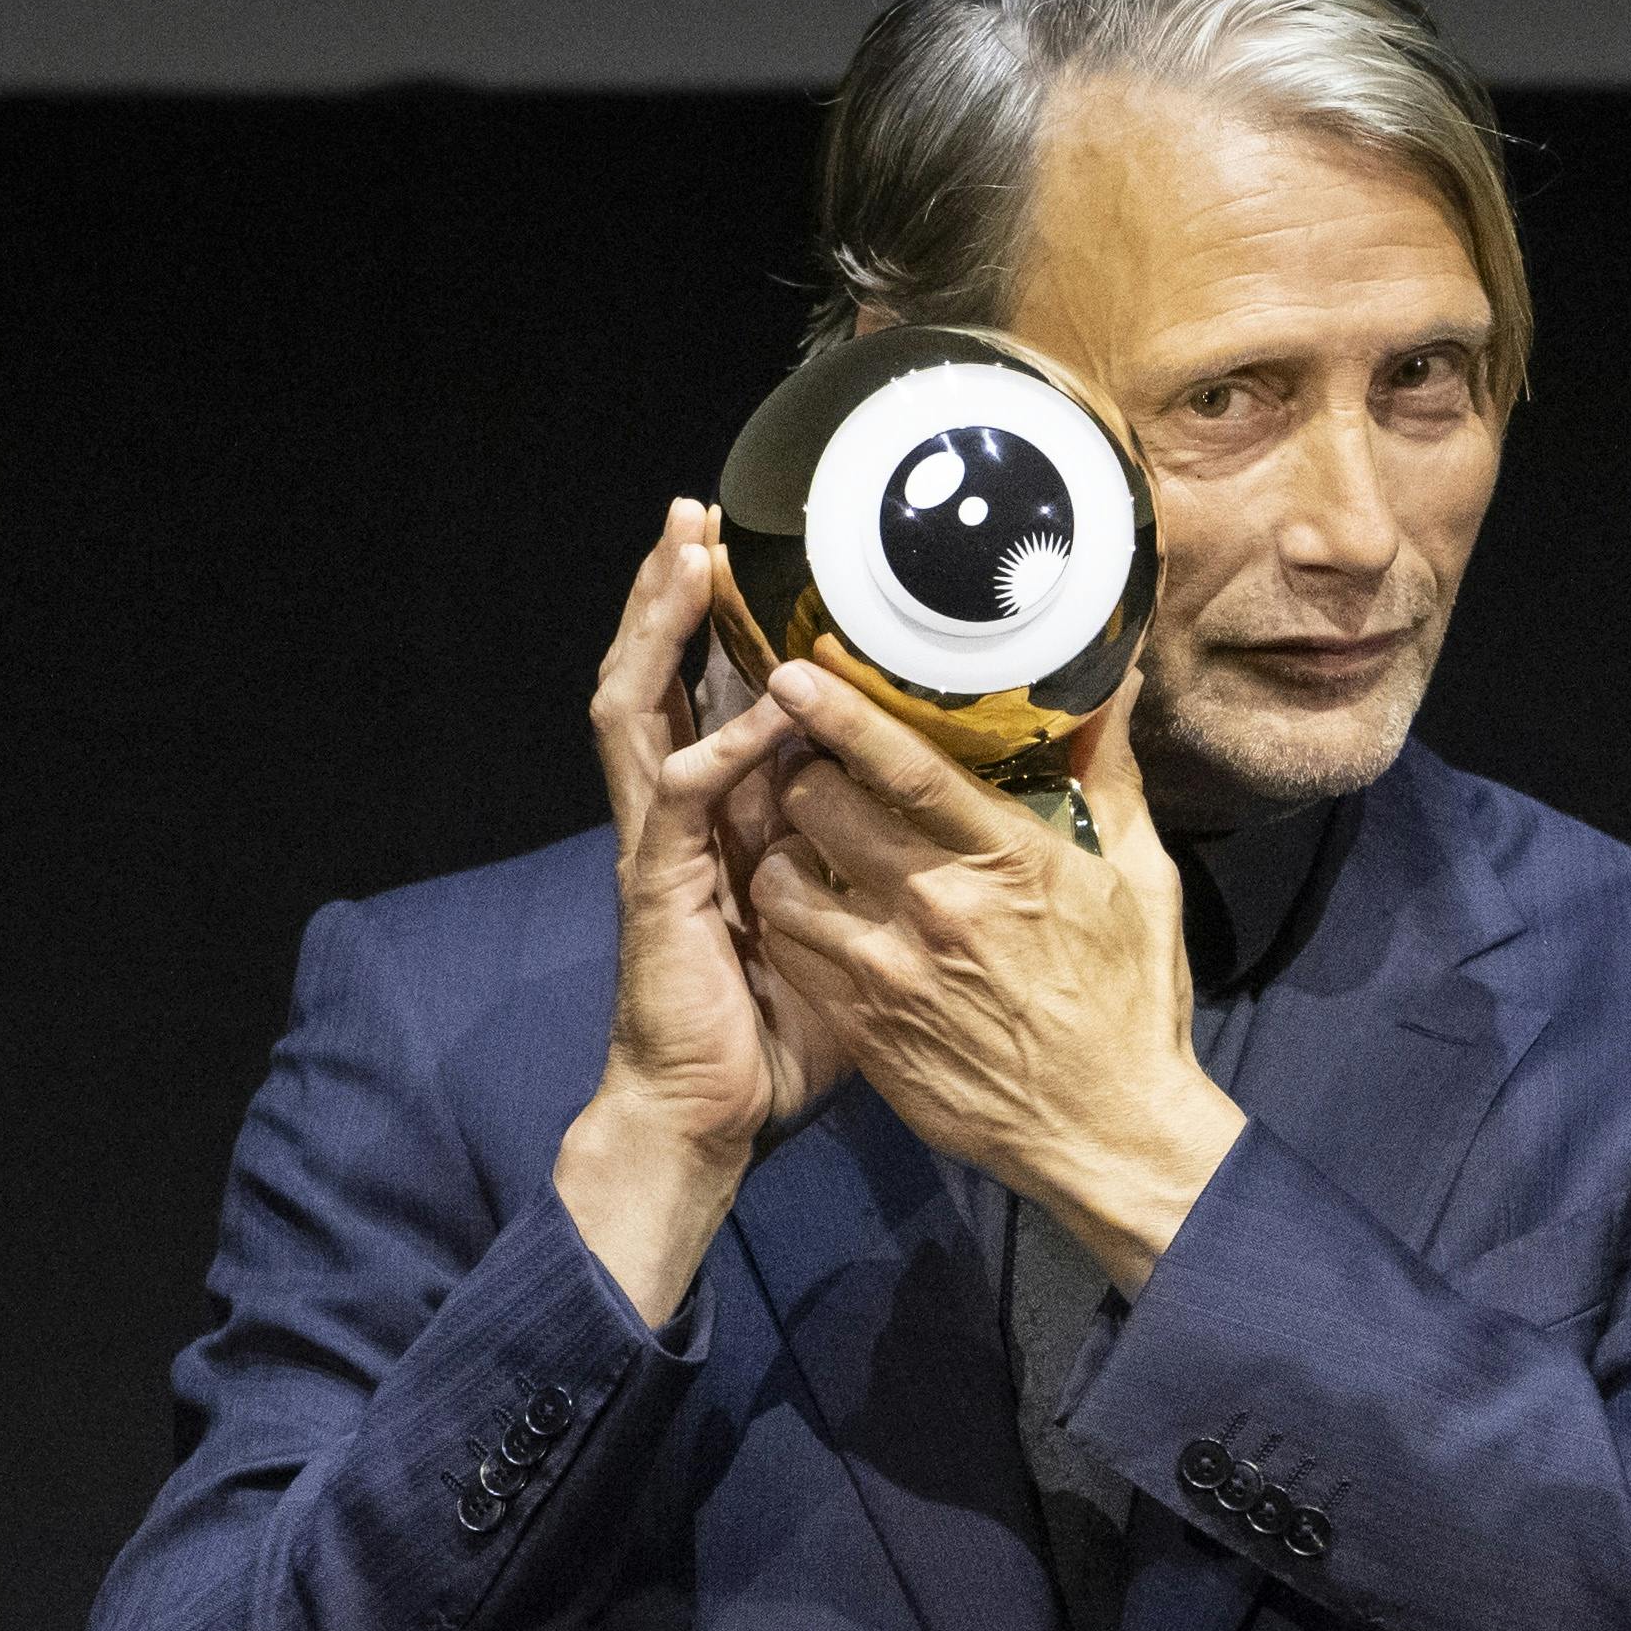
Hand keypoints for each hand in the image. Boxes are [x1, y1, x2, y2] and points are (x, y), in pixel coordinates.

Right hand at [555, 499, 848, 1320]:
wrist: (714, 1115)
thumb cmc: (791, 1031)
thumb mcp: (862, 927)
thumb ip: (898, 863)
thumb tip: (990, 822)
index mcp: (728, 814)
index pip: (718, 693)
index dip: (726, 626)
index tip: (758, 556)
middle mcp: (684, 813)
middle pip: (664, 677)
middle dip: (672, 596)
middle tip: (698, 515)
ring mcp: (660, 845)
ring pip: (640, 711)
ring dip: (657, 633)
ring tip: (681, 560)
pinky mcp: (656, 887)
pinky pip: (671, 802)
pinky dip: (702, 753)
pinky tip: (732, 724)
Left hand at [746, 662, 1246, 1293]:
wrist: (1109, 1134)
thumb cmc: (1132, 1003)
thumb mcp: (1141, 881)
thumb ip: (1110, 776)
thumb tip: (1115, 681)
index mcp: (1012, 862)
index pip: (909, 770)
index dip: (845, 714)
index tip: (798, 669)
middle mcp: (940, 911)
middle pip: (823, 808)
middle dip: (804, 772)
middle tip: (806, 761)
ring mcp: (892, 975)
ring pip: (785, 878)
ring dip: (782, 847)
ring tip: (799, 838)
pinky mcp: (864, 1028)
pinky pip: (790, 949)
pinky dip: (786, 916)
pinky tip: (806, 906)